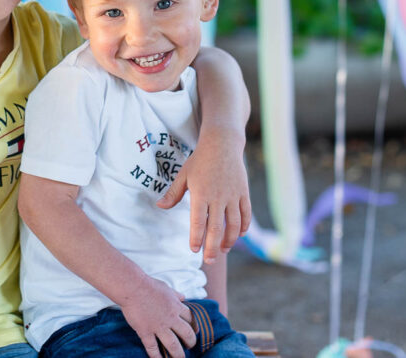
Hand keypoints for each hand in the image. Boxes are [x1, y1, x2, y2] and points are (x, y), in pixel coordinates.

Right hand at [119, 278, 195, 357]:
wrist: (133, 287)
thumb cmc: (148, 285)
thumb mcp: (166, 287)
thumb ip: (175, 294)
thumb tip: (183, 297)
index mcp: (176, 306)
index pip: (191, 319)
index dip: (194, 327)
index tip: (195, 332)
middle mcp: (170, 318)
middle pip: (186, 334)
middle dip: (190, 342)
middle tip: (189, 346)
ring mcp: (158, 326)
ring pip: (173, 344)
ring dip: (178, 354)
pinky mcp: (146, 331)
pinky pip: (152, 347)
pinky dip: (156, 356)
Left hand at [157, 128, 251, 261]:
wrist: (222, 144)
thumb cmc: (199, 160)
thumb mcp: (183, 175)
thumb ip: (173, 193)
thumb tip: (160, 207)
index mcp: (201, 194)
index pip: (198, 222)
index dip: (196, 238)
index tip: (194, 250)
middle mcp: (218, 197)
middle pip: (217, 228)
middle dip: (212, 247)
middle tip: (209, 261)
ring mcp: (233, 196)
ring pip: (234, 225)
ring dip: (229, 240)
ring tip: (223, 250)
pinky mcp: (244, 193)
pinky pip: (246, 214)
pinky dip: (243, 227)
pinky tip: (238, 235)